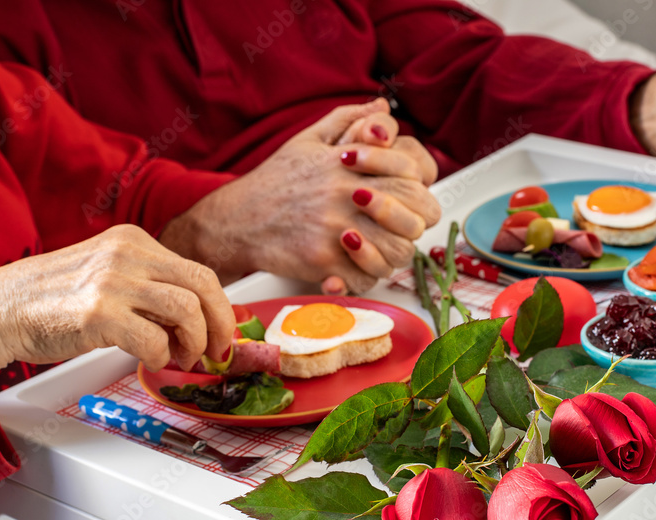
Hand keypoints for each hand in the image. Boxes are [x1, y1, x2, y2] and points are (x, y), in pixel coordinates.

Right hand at [0, 225, 235, 393]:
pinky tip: (150, 359)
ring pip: (186, 310)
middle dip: (220, 324)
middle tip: (216, 352)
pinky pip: (154, 339)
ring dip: (193, 343)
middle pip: (203, 285)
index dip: (220, 309)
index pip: (199, 272)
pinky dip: (161, 356)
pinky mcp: (98, 312)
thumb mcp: (109, 276)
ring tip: (180, 358)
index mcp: (134, 241)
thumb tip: (199, 320)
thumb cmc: (54, 300)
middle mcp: (127, 254)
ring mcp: (112, 281)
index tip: (222, 334)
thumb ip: (150, 288)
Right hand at [162, 100, 440, 293]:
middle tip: (402, 231)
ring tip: (380, 252)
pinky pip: (366, 278)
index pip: (412, 174)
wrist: (236, 220)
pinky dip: (365, 278)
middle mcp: (347, 194)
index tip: (410, 199)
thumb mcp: (310, 139)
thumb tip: (381, 106)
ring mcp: (337, 228)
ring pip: (397, 251)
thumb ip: (350, 119)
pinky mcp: (323, 259)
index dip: (419, 189)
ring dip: (394, 255)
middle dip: (414, 225)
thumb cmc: (275, 182)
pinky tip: (355, 268)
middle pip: (413, 214)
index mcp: (350, 163)